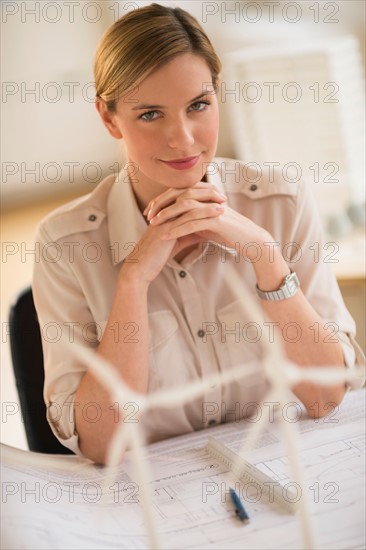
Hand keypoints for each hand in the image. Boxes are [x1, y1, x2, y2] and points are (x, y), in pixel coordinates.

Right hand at [120, 182, 226, 284]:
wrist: (142, 266)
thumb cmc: (157, 254)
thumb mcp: (178, 240)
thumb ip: (191, 233)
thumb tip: (207, 232)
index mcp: (166, 211)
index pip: (185, 194)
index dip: (201, 192)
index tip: (217, 195)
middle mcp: (164, 211)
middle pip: (187, 193)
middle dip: (206, 192)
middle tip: (223, 195)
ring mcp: (164, 218)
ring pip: (188, 203)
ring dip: (207, 201)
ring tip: (223, 202)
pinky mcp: (166, 228)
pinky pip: (187, 218)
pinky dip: (203, 215)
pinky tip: (216, 216)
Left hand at [147, 184, 271, 261]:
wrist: (252, 241)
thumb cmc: (230, 233)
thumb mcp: (209, 223)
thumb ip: (194, 218)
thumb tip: (178, 221)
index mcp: (206, 196)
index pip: (180, 192)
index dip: (163, 199)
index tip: (150, 210)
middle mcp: (209, 198)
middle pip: (179, 195)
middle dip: (161, 204)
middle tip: (148, 215)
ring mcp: (213, 207)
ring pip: (185, 207)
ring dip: (167, 216)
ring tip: (153, 225)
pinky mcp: (217, 220)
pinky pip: (193, 223)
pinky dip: (177, 229)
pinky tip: (166, 235)